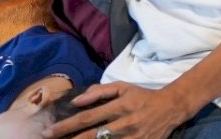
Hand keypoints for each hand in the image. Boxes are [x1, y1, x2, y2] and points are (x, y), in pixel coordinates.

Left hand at [44, 82, 193, 138]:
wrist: (172, 107)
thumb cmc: (143, 96)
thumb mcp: (123, 87)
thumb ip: (100, 91)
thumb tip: (76, 101)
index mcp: (120, 106)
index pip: (87, 117)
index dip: (66, 126)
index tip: (48, 131)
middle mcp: (125, 122)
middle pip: (91, 135)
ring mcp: (132, 137)